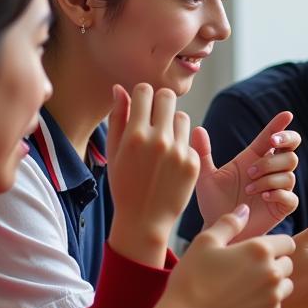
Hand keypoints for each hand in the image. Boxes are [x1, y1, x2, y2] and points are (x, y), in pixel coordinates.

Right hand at [107, 83, 199, 266]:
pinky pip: (190, 140)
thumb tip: (120, 88)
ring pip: (182, 117)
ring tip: (162, 142)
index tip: (141, 105)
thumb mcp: (114, 151)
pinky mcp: (193, 163)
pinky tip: (170, 163)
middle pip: (168, 97)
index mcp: (135, 135)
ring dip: (173, 123)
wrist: (144, 219)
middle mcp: (159, 140)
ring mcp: (178, 152)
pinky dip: (181, 146)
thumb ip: (118, 117)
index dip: (142, 95)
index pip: (145, 91)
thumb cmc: (124, 184)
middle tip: (154, 117)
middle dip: (160, 102)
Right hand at [146, 206, 295, 307]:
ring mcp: (273, 296)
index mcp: (260, 250)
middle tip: (249, 270)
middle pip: (288, 263)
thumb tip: (245, 209)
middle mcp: (272, 272)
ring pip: (285, 285)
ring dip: (273, 284)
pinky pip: (276, 305)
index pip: (286, 243)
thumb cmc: (193, 277)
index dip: (273, 245)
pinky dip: (265, 304)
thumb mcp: (205, 242)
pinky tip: (243, 303)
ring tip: (248, 286)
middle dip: (273, 264)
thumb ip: (229, 223)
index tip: (256, 252)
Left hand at [192, 111, 299, 237]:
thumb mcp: (205, 176)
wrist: (218, 230)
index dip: (281, 126)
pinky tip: (263, 197)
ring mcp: (278, 189)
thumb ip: (203, 153)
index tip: (287, 114)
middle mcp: (270, 171)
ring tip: (249, 187)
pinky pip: (290, 196)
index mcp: (254, 159)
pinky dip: (277, 193)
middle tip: (258, 161)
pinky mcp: (282, 207)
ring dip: (269, 177)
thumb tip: (197, 129)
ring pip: (289, 173)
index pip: (273, 137)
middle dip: (276, 154)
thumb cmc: (212, 203)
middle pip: (289, 152)